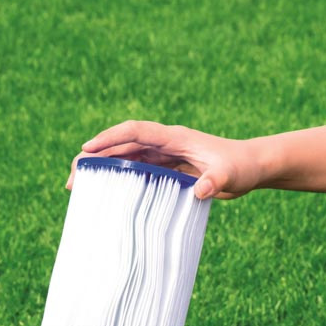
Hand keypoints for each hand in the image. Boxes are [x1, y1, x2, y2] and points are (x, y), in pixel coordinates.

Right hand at [67, 120, 262, 199]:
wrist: (252, 167)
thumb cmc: (241, 167)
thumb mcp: (230, 175)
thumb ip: (216, 182)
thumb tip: (200, 191)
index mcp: (174, 137)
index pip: (135, 131)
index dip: (109, 139)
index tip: (87, 150)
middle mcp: (165, 143)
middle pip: (122, 144)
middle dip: (95, 157)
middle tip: (73, 178)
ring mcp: (164, 156)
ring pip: (125, 158)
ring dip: (102, 170)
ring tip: (80, 188)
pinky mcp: (167, 169)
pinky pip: (136, 171)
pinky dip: (119, 180)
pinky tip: (105, 194)